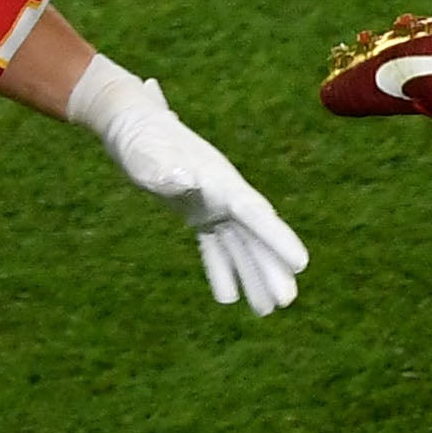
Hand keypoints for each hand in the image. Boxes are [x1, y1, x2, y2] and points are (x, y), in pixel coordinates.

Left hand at [71, 65, 307, 313]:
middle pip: (254, 235)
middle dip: (271, 268)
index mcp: (219, 179)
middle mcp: (223, 193)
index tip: (301, 264)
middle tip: (286, 302)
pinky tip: (228, 298)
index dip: (278, 239)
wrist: (130, 121)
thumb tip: (183, 179)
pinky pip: (215, 246)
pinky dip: (221, 269)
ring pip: (239, 245)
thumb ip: (164, 167)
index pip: (254, 213)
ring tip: (266, 311)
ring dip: (253, 275)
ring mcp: (212, 203)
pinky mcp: (197, 212)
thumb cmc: (138, 136)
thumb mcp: (145, 154)